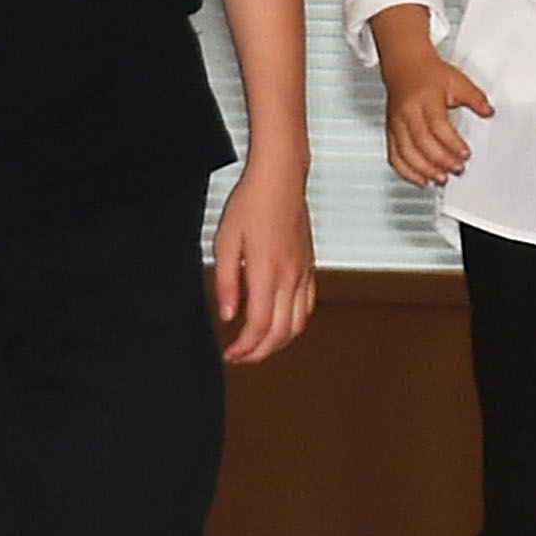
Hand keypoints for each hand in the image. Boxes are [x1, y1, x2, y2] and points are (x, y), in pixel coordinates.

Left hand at [214, 163, 314, 364]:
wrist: (280, 180)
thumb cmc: (252, 204)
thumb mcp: (225, 243)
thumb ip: (226, 282)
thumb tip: (227, 313)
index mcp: (266, 273)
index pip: (259, 326)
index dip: (244, 347)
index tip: (230, 352)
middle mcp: (290, 277)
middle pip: (281, 332)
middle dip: (260, 352)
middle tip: (241, 356)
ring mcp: (303, 273)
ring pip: (298, 323)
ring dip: (279, 342)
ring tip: (259, 346)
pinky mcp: (309, 266)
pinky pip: (307, 305)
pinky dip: (295, 323)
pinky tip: (281, 323)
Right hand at [380, 41, 494, 186]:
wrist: (404, 65)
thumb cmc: (429, 73)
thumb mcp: (458, 81)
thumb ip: (476, 98)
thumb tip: (488, 112)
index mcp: (426, 99)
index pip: (438, 125)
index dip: (452, 143)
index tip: (465, 153)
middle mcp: (408, 112)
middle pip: (422, 142)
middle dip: (441, 160)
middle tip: (457, 169)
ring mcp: (396, 123)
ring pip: (406, 152)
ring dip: (423, 170)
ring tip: (441, 178)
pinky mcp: (391, 131)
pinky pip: (394, 156)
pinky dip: (406, 171)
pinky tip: (420, 180)